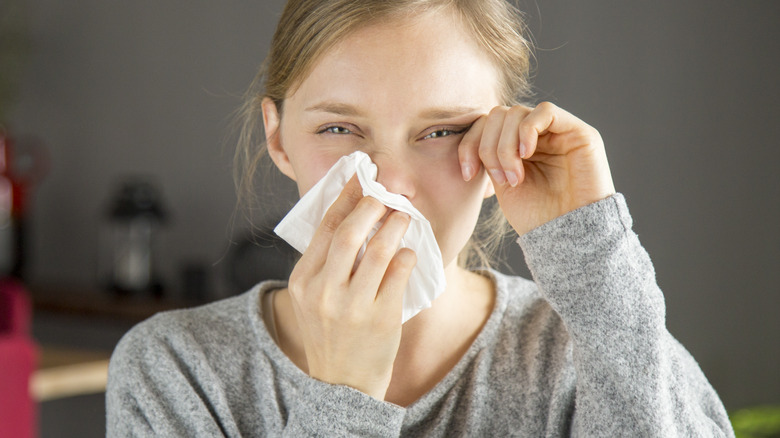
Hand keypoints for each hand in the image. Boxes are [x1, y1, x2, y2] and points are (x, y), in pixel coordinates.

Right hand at [287, 175, 416, 398]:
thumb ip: (326, 261)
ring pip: (379, 250)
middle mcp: (324, 292)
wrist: (341, 385)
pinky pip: (399, 273)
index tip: (361, 178)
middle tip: (387, 195)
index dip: (346, 197)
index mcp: (302, 281)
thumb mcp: (313, 297)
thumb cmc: (331, 333)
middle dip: (373, 206)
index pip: (325, 228)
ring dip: (395, 225)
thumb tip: (351, 213)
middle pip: (351, 233)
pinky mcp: (381, 318)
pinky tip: (407, 250)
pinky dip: (406, 255)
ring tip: (403, 216)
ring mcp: (353, 306)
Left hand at [459, 102, 615, 235]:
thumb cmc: (538, 217)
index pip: (486, 124)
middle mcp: (538, 135)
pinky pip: (545, 111)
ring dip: (506, 146)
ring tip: (514, 178)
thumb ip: (490, 156)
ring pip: (516, 113)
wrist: (569, 238)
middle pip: (498, 115)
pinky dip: (527, 131)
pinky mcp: (580, 132)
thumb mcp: (503, 184)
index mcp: (518, 146)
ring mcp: (559, 131)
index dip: (469, 144)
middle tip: (499, 179)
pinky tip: (527, 155)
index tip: (467, 174)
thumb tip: (472, 135)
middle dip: (488, 147)